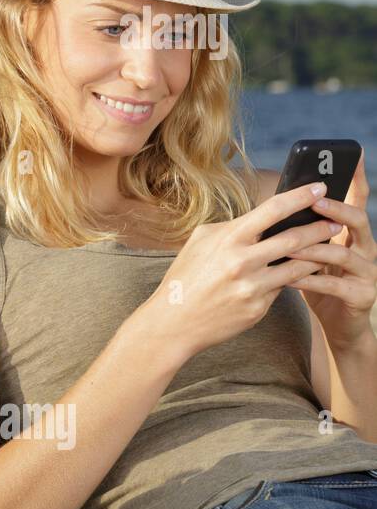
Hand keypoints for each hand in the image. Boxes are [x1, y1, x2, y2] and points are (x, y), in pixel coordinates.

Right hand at [140, 181, 335, 361]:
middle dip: (320, 228)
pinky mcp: (258, 308)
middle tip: (336, 222)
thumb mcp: (200, 242)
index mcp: (228, 239)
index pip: (272, 210)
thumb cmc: (184, 277)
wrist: (173, 321)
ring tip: (327, 249)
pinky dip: (292, 280)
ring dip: (317, 256)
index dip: (300, 196)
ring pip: (297, 267)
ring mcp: (252, 286)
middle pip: (294, 238)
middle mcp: (242, 261)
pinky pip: (282, 289)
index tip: (319, 187)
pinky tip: (299, 275)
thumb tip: (260, 218)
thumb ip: (231, 228)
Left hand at [282, 149, 376, 353]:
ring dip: (316, 248)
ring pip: (344, 254)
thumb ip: (302, 230)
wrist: (337, 323)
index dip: (356, 178)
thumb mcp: (310, 252)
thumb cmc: (318, 281)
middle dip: (338, 210)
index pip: (357, 199)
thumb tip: (277, 202)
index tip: (353, 153)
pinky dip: (309, 280)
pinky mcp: (362, 296)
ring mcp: (367, 272)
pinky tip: (289, 278)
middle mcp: (365, 248)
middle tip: (317, 201)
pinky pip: (334, 285)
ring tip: (290, 245)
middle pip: (359, 220)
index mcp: (352, 234)